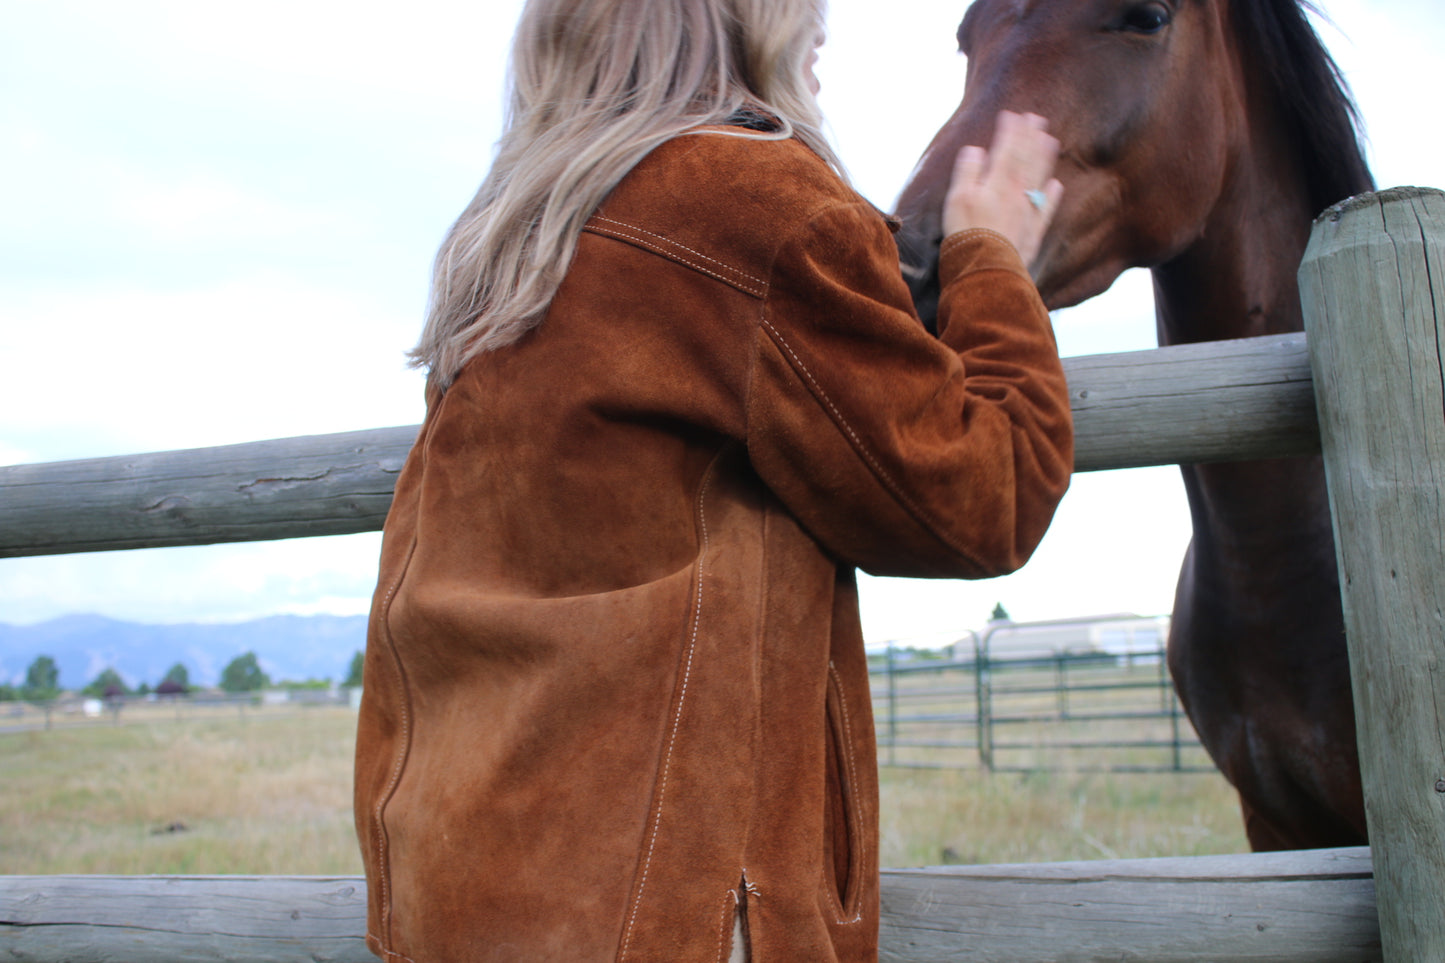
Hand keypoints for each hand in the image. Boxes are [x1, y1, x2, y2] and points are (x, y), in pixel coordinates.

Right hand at [941, 111, 1063, 265]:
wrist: (985, 270)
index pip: (1007, 149)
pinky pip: (1046, 209)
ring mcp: (1028, 212)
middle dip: (1031, 137)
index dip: (1011, 131)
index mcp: (998, 182)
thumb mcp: (957, 198)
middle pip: (1026, 160)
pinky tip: (1056, 185)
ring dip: (1044, 158)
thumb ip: (968, 171)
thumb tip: (975, 149)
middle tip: (1037, 118)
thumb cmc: (966, 233)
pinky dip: (1052, 195)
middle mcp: (1017, 193)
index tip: (1015, 114)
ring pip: (1039, 179)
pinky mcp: (1033, 232)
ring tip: (1050, 140)